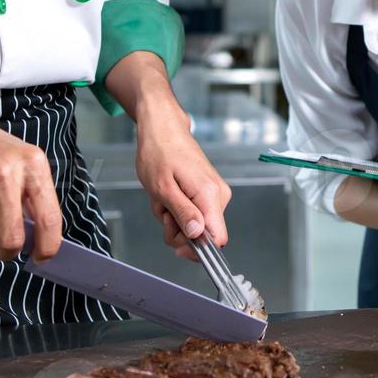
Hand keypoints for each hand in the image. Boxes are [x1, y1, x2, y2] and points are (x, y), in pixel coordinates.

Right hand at [0, 100, 63, 262]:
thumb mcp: (17, 161)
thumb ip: (30, 195)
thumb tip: (39, 240)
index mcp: (32, 163)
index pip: (49, 217)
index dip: (48, 246)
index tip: (41, 258)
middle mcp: (6, 170)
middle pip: (13, 237)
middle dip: (7, 252)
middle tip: (1, 249)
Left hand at [136, 103, 231, 263]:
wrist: (163, 128)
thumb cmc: (159, 152)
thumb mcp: (163, 188)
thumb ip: (183, 213)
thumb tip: (198, 235)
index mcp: (210, 195)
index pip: (217, 239)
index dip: (196, 248)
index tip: (176, 242)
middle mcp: (218, 195)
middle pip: (203, 235)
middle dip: (177, 229)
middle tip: (162, 210)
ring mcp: (215, 193)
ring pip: (195, 225)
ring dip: (173, 217)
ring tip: (163, 196)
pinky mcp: (208, 192)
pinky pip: (193, 213)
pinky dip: (176, 208)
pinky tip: (168, 194)